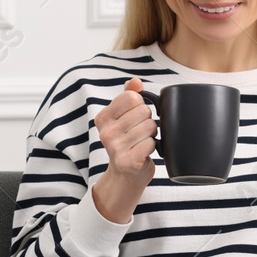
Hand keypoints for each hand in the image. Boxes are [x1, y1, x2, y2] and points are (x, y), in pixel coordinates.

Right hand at [91, 77, 156, 223]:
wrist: (125, 175)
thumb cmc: (127, 143)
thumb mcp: (123, 118)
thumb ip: (128, 97)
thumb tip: (135, 81)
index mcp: (103, 118)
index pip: (132, 97)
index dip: (140, 105)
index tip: (135, 117)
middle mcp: (106, 132)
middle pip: (144, 111)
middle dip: (148, 121)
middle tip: (140, 133)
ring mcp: (115, 148)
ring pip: (150, 126)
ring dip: (151, 135)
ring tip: (142, 142)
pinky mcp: (128, 161)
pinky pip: (151, 143)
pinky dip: (153, 147)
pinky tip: (144, 152)